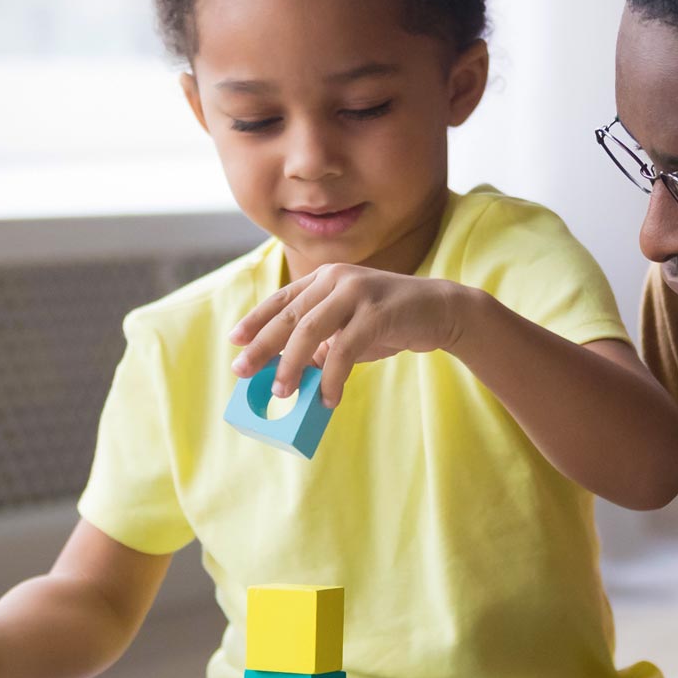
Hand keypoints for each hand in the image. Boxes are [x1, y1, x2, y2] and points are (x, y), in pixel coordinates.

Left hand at [228, 264, 477, 405]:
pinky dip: (332, 378)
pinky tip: (329, 399)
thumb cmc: (392, 321)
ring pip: (309, 332)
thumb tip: (290, 372)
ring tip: (283, 392)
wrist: (442, 310)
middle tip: (242, 371)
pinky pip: (343, 351)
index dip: (256, 320)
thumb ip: (322, 342)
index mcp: (327, 278)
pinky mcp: (376, 313)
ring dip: (291, 366)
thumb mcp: (351, 327)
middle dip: (262, 347)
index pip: (283, 299)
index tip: (235, 341)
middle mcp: (337, 280)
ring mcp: (357, 293)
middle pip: (289, 316)